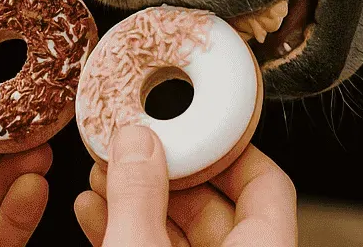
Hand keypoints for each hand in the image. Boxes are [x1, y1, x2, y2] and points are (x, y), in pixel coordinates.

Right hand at [74, 127, 296, 245]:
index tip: (193, 127)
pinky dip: (129, 233)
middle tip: (132, 146)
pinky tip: (94, 214)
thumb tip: (139, 140)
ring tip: (102, 174)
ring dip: (139, 201)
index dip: (231, 149)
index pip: (267, 185)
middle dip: (167, 172)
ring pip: (181, 236)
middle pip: (217, 207)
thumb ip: (140, 196)